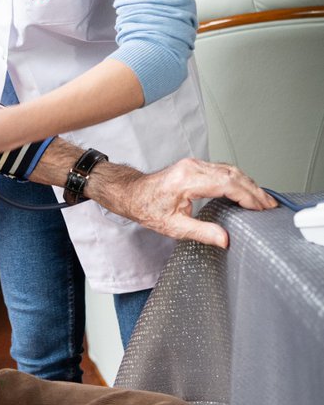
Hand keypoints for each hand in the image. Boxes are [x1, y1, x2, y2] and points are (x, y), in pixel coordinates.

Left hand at [92, 157, 276, 248]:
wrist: (133, 194)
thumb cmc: (148, 208)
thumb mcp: (173, 227)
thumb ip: (201, 232)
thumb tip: (225, 240)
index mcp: (188, 180)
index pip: (227, 183)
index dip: (248, 196)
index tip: (261, 208)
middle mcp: (193, 167)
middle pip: (233, 174)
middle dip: (254, 190)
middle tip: (270, 207)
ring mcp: (194, 164)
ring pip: (230, 169)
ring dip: (249, 184)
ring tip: (264, 201)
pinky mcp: (196, 166)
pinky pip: (223, 169)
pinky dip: (239, 180)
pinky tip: (247, 190)